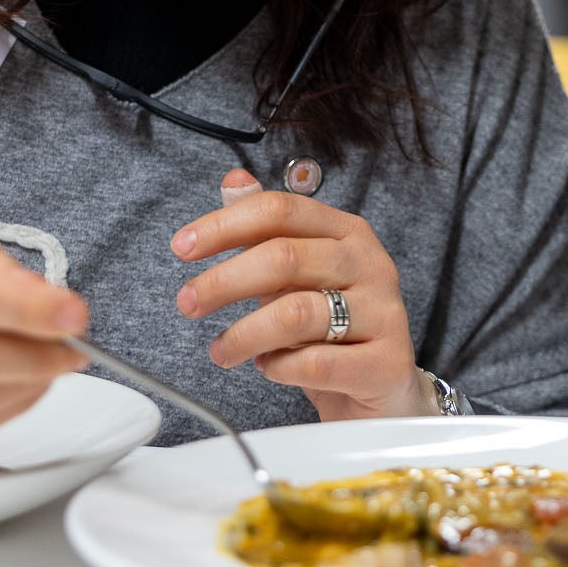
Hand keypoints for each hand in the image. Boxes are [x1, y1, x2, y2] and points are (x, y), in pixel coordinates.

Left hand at [172, 169, 434, 421]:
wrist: (385, 385)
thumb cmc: (335, 323)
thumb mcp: (300, 272)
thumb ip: (267, 228)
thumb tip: (233, 181)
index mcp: (347, 231)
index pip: (280, 210)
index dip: (225, 225)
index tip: (181, 247)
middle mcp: (371, 264)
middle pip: (284, 257)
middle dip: (223, 281)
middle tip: (187, 304)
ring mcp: (384, 313)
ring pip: (296, 314)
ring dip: (244, 334)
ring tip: (222, 351)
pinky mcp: (386, 364)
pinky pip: (315, 364)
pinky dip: (279, 368)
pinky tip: (269, 367)